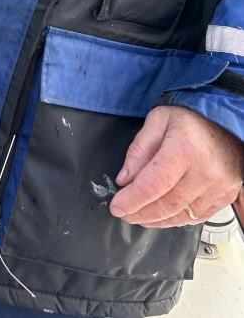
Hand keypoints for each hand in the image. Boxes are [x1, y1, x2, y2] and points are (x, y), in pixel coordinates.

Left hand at [109, 105, 243, 227]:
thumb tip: (125, 179)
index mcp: (185, 149)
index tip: (117, 207)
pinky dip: (175, 220)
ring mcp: (218, 188)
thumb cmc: (190, 121)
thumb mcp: (157, 121)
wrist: (224, 124)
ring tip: (139, 216)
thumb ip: (139, 149)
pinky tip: (161, 216)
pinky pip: (196, 218)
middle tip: (125, 213)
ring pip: (180, 216)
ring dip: (156, 220)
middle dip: (140, 213)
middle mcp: (205, 172)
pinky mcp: (225, 197)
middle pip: (166, 205)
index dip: (132, 199)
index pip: (153, 184)